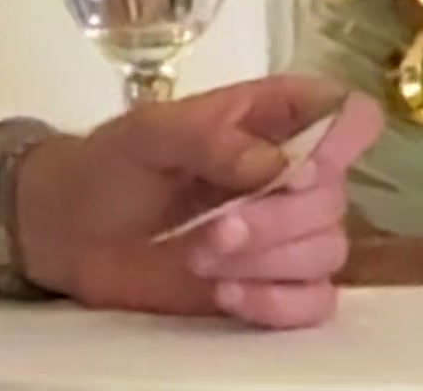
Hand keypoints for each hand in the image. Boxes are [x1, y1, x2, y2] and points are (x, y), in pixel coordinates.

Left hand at [15, 76, 375, 326]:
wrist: (70, 228)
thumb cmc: (115, 163)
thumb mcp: (151, 131)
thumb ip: (212, 140)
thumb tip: (276, 167)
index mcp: (278, 117)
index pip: (352, 117)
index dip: (340, 145)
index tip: (295, 171)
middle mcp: (296, 173)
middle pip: (336, 198)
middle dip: (278, 219)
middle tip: (218, 229)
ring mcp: (286, 234)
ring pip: (327, 252)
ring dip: (266, 262)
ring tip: (203, 257)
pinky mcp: (270, 286)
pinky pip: (314, 303)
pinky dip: (278, 304)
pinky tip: (229, 296)